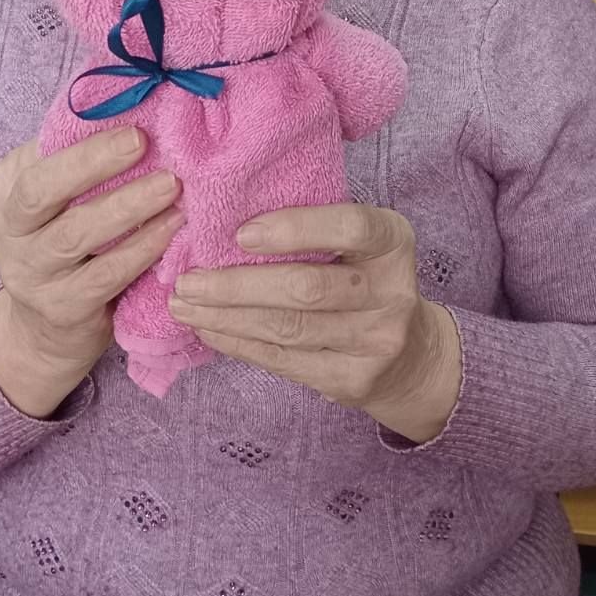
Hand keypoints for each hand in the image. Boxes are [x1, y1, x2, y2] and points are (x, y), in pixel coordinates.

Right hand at [0, 129, 181, 417]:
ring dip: (127, 206)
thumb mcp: (60, 199)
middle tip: (143, 141)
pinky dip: (140, 250)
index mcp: (5, 190)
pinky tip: (170, 230)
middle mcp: (7, 231)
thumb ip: (78, 158)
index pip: (35, 155)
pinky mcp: (59, 309)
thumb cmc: (65, 242)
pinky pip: (103, 276)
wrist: (44, 330)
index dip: (80, 139)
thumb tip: (134, 109)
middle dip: (92, 162)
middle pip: (40, 189)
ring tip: (171, 186)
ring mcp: (28, 274)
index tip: (130, 122)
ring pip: (74, 234)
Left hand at [168, 205, 461, 442]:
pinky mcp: (353, 380)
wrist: (412, 355)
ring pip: (288, 329)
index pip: (349, 227)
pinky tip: (209, 330)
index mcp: (393, 241)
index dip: (294, 228)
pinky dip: (239, 343)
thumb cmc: (365, 279)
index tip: (241, 232)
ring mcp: (376, 341)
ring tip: (183, 305)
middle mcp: (391, 291)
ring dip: (226, 317)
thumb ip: (313, 226)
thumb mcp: (359, 243)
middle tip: (187, 280)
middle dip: (237, 285)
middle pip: (307, 288)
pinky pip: (284, 362)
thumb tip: (224, 215)